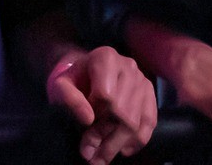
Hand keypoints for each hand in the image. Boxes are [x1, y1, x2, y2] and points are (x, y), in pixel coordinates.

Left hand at [46, 48, 158, 163]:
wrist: (85, 72)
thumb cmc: (73, 79)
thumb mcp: (61, 85)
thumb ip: (69, 98)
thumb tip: (88, 119)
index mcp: (106, 58)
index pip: (107, 96)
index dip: (95, 114)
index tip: (84, 124)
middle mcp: (128, 66)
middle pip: (123, 112)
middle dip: (105, 137)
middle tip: (89, 153)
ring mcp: (142, 80)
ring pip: (136, 122)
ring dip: (117, 145)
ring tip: (100, 157)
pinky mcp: (150, 94)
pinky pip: (149, 123)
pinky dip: (137, 141)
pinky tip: (123, 150)